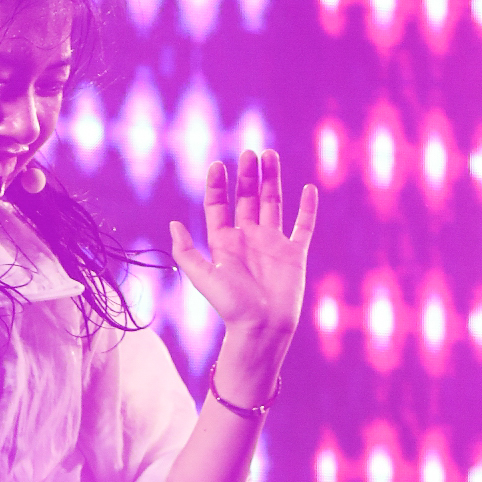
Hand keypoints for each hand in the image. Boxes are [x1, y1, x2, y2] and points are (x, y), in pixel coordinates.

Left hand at [170, 150, 317, 390]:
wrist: (262, 329)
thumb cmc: (231, 307)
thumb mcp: (203, 277)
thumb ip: (187, 252)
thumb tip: (173, 223)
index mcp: (224, 243)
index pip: (218, 206)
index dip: (217, 185)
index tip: (218, 165)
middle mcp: (248, 239)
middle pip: (247, 199)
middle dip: (247, 175)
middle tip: (249, 152)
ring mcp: (272, 244)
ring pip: (273, 204)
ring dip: (271, 180)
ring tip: (270, 155)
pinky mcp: (294, 253)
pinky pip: (303, 226)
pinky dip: (307, 208)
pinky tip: (308, 188)